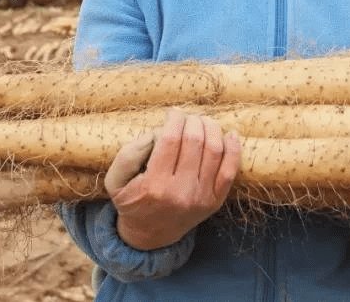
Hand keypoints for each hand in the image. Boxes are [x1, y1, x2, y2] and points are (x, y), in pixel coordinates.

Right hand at [105, 108, 239, 250]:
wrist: (150, 235)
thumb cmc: (132, 201)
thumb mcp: (115, 180)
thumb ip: (129, 153)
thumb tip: (157, 132)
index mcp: (154, 185)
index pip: (170, 139)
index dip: (174, 119)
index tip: (172, 113)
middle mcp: (181, 192)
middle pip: (195, 140)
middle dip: (192, 120)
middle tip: (186, 117)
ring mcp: (201, 197)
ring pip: (215, 150)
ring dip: (211, 128)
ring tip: (202, 122)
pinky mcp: (215, 201)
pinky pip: (230, 171)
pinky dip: (234, 149)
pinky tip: (230, 134)